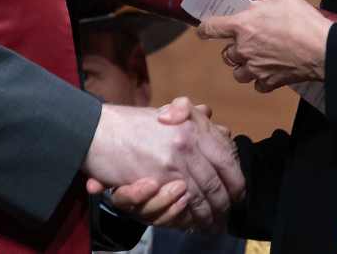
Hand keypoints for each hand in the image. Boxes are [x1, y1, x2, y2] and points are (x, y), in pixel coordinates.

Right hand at [82, 102, 244, 229]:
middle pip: (216, 182)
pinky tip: (193, 222)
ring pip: (201, 197)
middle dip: (224, 203)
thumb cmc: (130, 123)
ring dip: (208, 214)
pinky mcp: (158, 178)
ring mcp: (174, 162)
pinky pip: (181, 203)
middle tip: (226, 215)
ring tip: (212, 224)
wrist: (99, 130)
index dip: (236, 180)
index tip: (238, 193)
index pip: (226, 158)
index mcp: (194, 126)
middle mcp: (188, 143)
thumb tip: (209, 114)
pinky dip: (189, 216)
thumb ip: (188, 115)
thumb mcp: (165, 112)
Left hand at [197, 0, 331, 92]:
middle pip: (226, 54)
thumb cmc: (300, 19)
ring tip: (255, 60)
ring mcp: (255, 68)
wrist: (321, 49)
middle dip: (233, 49)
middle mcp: (243, 49)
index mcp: (241, 25)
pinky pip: (257, 85)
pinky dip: (261, 80)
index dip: (204, 28)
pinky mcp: (269, 81)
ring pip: (238, 73)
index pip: (210, 28)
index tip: (203, 30)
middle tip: (246, 42)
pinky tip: (271, 72)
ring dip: (243, 67)